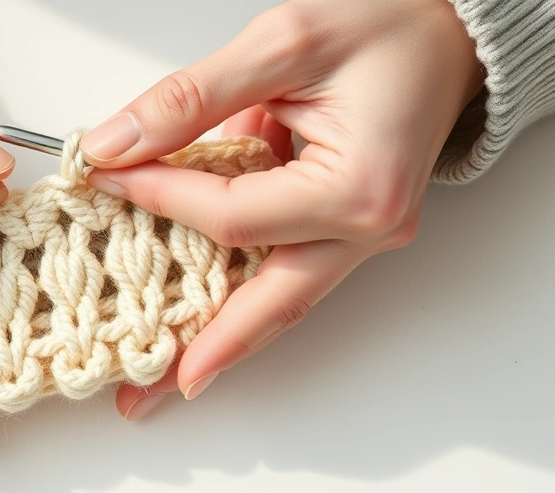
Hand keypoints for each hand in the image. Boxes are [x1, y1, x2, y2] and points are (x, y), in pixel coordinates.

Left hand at [79, 0, 483, 417]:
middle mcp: (368, 228)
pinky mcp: (347, 229)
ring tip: (162, 378)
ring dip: (220, 341)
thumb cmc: (386, 27)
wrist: (446, 31)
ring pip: (279, 302)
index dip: (160, 200)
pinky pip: (286, 274)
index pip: (232, 217)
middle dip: (201, 351)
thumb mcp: (282, 43)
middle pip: (268, 304)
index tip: (108, 176)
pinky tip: (202, 325)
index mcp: (359, 188)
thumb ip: (192, 99)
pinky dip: (241, 299)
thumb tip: (117, 145)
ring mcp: (362, 236)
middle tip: (140, 394)